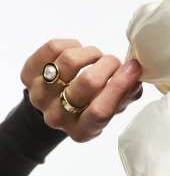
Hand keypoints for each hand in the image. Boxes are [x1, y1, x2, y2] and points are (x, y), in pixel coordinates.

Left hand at [20, 39, 142, 142]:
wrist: (57, 105)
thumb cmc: (91, 106)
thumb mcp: (111, 108)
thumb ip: (126, 95)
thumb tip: (135, 74)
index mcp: (82, 131)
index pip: (101, 111)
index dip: (119, 86)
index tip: (134, 68)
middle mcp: (57, 117)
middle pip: (87, 82)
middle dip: (108, 65)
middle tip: (115, 62)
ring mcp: (39, 96)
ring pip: (69, 61)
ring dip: (92, 53)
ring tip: (98, 56)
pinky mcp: (28, 75)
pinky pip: (52, 48)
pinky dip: (72, 44)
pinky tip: (78, 51)